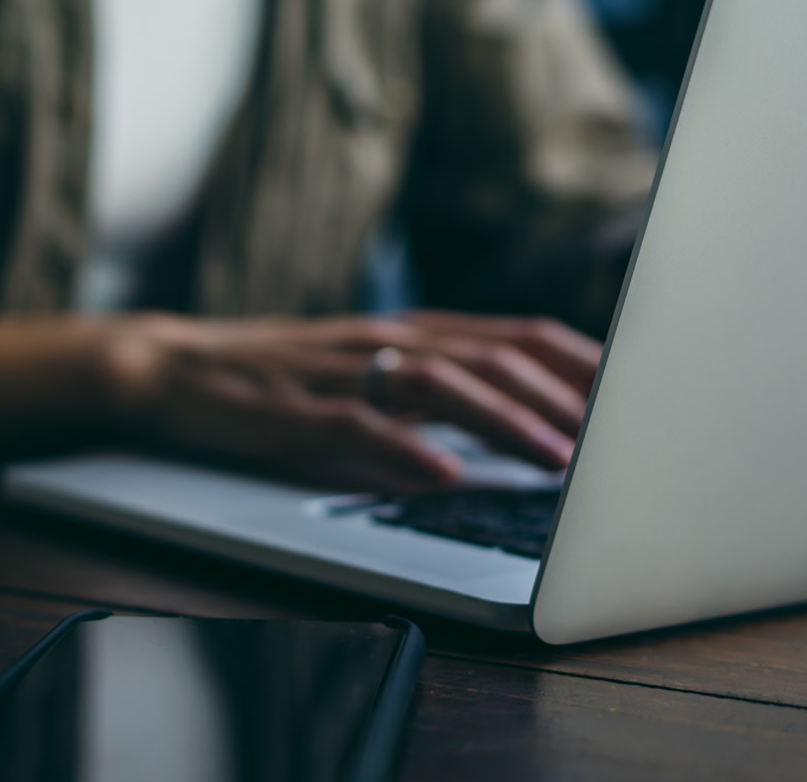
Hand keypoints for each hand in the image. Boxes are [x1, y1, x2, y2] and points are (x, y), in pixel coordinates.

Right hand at [100, 310, 601, 493]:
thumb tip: (528, 427)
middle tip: (616, 438)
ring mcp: (340, 371)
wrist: (170, 369)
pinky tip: (443, 473)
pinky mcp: (292, 408)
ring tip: (554, 458)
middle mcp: (387, 340)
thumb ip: (443, 395)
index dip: (580, 363)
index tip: (636, 394)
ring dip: (505, 422)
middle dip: (563, 396)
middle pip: (494, 355)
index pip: (518, 335)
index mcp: (414, 333)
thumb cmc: (283, 382)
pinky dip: (404, 448)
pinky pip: (355, 426)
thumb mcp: (373, 380)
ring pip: (439, 384)